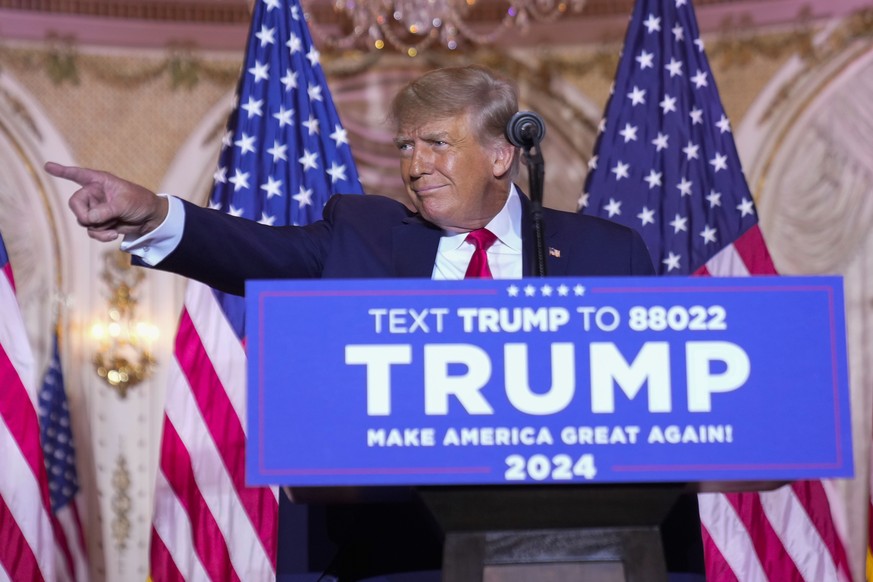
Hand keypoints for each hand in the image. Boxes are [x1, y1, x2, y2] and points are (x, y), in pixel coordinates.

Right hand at [44, 162, 168, 241]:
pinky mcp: (99, 222)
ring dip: (97, 227)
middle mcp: (94, 194)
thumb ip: (105, 210)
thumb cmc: (140, 202)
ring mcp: (95, 209)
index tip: (47, 166)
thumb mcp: (124, 204)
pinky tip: (113, 235)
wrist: (150, 218)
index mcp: (100, 182)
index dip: (62, 171)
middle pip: (75, 204)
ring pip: (83, 220)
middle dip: (84, 215)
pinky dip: (100, 235)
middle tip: (94, 220)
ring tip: (113, 227)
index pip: (78, 175)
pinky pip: (91, 230)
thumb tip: (88, 219)